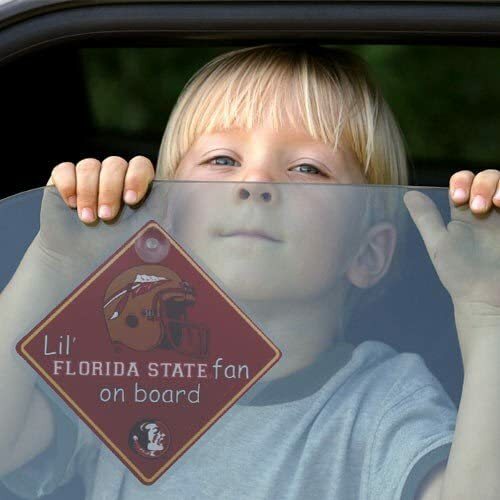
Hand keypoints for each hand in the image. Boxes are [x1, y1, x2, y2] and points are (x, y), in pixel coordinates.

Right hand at [37, 165, 167, 280]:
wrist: (83, 265)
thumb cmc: (121, 254)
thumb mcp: (149, 242)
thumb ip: (166, 232)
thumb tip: (194, 235)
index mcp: (137, 187)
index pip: (140, 166)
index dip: (136, 178)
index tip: (131, 200)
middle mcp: (115, 179)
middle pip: (114, 164)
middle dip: (110, 189)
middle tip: (107, 216)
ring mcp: (89, 179)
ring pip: (89, 166)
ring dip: (88, 191)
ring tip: (89, 219)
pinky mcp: (65, 183)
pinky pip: (64, 170)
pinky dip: (67, 183)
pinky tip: (70, 204)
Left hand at [403, 170, 499, 359]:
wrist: (488, 298)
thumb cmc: (461, 273)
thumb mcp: (439, 243)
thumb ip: (426, 218)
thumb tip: (407, 193)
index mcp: (464, 213)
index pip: (464, 181)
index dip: (462, 180)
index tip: (458, 198)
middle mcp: (488, 211)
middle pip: (489, 177)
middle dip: (483, 183)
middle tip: (477, 207)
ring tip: (498, 204)